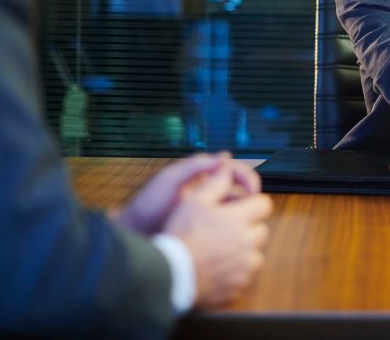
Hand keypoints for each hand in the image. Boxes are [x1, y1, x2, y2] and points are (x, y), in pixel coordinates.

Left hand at [112, 152, 261, 235]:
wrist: (135, 234)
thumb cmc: (148, 205)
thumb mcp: (169, 180)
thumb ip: (194, 166)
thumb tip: (224, 156)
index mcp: (202, 177)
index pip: (233, 170)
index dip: (247, 177)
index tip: (254, 189)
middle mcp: (207, 192)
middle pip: (238, 189)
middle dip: (250, 196)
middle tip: (255, 208)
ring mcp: (207, 212)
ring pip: (235, 209)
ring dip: (243, 213)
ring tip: (246, 222)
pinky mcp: (205, 229)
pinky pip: (226, 226)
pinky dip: (234, 228)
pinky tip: (236, 234)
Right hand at [164, 166, 272, 308]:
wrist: (169, 274)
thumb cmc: (181, 236)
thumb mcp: (193, 201)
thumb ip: (214, 184)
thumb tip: (226, 169)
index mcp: (239, 220)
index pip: (264, 204)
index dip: (253, 203)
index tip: (241, 207)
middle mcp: (247, 243)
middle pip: (262, 230)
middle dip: (249, 227)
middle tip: (227, 229)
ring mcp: (244, 266)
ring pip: (255, 255)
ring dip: (244, 251)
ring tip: (221, 249)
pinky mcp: (237, 285)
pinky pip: (244, 276)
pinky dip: (235, 271)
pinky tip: (217, 267)